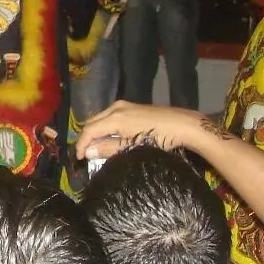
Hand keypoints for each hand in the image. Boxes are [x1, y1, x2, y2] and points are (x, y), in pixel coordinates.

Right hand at [76, 101, 220, 160]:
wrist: (184, 125)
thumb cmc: (159, 138)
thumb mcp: (133, 147)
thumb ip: (109, 149)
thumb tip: (88, 152)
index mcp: (114, 117)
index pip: (89, 130)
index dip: (81, 145)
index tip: (79, 158)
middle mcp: (115, 107)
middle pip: (92, 122)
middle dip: (86, 137)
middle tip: (85, 154)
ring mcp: (124, 105)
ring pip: (101, 118)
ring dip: (95, 132)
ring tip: (95, 147)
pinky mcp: (132, 107)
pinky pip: (110, 116)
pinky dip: (105, 127)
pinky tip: (109, 137)